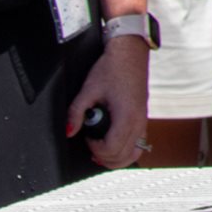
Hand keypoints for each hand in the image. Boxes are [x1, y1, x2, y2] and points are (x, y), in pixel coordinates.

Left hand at [66, 36, 150, 170]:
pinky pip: (137, 145)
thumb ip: (76, 112)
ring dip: (114, 158)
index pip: (112, 148)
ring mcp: (143, 122)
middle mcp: (139, 121)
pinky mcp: (143, 120)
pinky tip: (111, 145)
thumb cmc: (112, 68)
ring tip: (99, 149)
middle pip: (123, 157)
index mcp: (127, 115)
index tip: (86, 137)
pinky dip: (124, 151)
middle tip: (90, 144)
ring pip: (133, 155)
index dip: (95, 149)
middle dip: (102, 157)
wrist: (130, 53)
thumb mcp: (88, 89)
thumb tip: (68, 131)